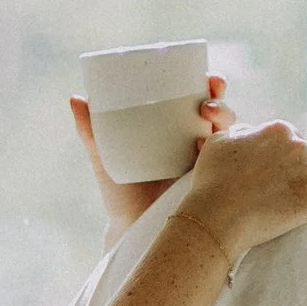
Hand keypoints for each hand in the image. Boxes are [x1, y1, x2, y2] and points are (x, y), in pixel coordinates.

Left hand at [70, 75, 232, 244]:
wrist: (131, 228)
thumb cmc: (119, 191)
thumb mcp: (104, 157)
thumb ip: (90, 130)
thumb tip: (75, 98)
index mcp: (174, 125)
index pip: (197, 96)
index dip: (209, 84)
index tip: (207, 77)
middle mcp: (195, 139)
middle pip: (218, 112)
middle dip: (221, 100)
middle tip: (209, 103)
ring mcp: (208, 162)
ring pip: (229, 135)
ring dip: (228, 125)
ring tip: (209, 129)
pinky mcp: (215, 183)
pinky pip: (231, 166)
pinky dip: (229, 156)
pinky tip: (216, 155)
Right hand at [182, 118, 306, 255]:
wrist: (217, 215)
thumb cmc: (212, 180)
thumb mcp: (219, 142)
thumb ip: (242, 132)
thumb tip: (252, 133)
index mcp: (279, 130)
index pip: (294, 136)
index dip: (288, 152)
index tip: (282, 166)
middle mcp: (299, 147)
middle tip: (298, 181)